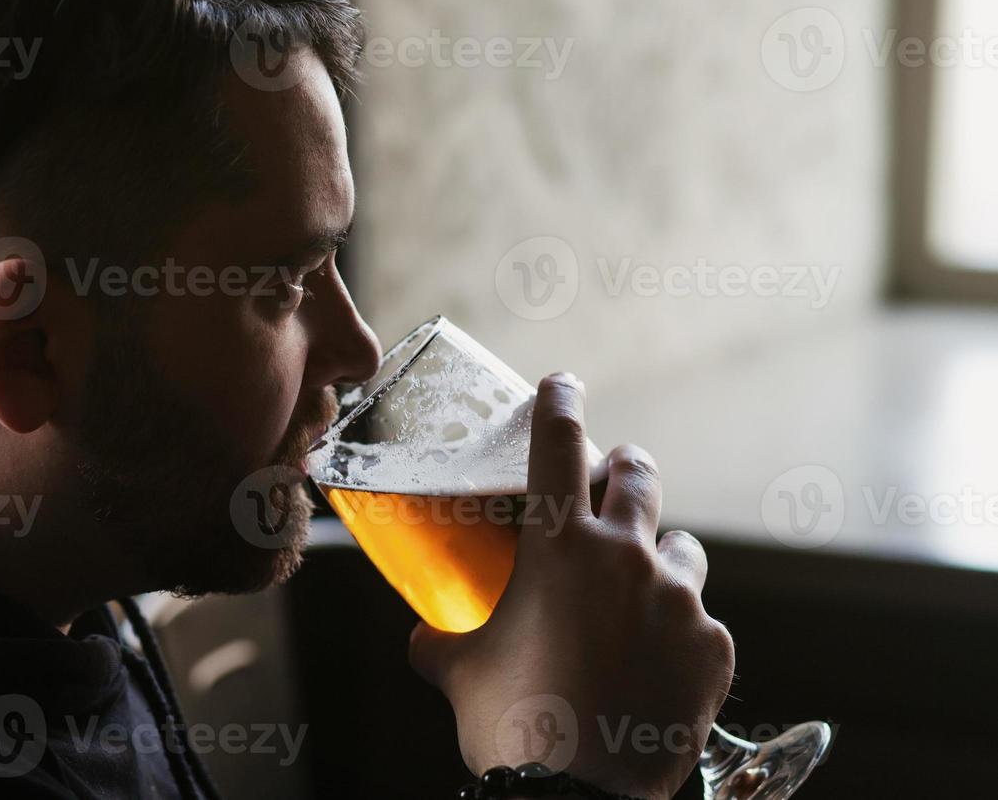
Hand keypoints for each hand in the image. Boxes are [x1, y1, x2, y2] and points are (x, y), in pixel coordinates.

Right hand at [409, 374, 734, 799]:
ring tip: (641, 595)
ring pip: (681, 549)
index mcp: (557, 547)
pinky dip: (678, 632)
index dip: (560, 400)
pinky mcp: (714, 645)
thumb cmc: (511, 725)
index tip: (563, 382)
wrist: (579, 798)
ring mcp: (678, 599)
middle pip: (638, 474)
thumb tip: (425, 637)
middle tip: (614, 478)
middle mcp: (624, 556)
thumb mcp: (457, 673)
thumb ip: (441, 638)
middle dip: (625, 467)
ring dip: (659, 558)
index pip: (557, 443)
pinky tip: (654, 668)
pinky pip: (700, 620)